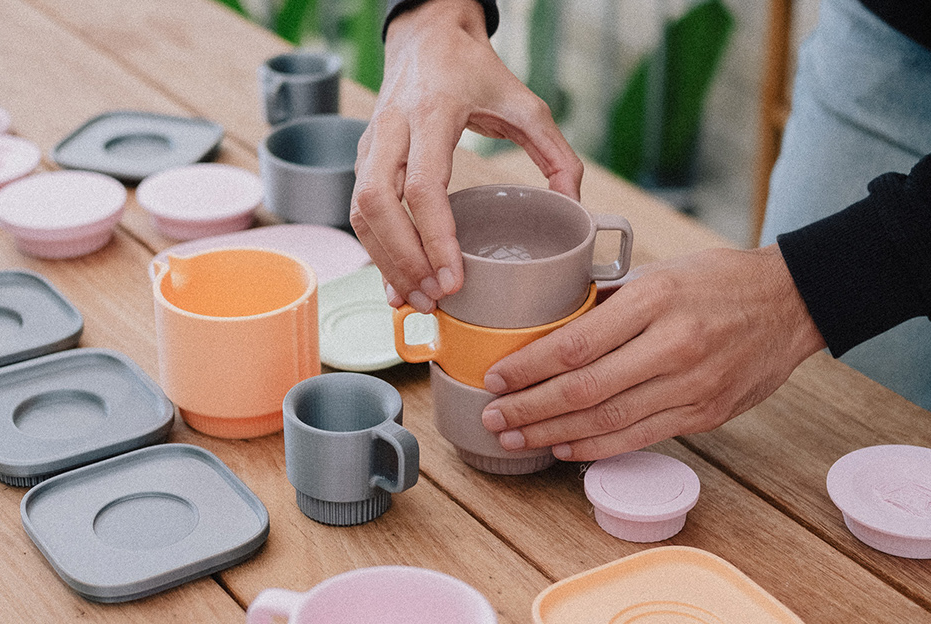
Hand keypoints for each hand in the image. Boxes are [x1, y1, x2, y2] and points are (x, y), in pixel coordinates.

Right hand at [351, 0, 583, 312]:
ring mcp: (371, 144)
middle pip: (378, 205)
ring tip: (417, 300)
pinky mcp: (363, 158)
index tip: (454, 277)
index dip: (435, 237)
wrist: (427, 35)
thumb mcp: (525, 102)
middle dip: (404, 260)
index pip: (423, 185)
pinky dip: (375, 251)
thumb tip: (572, 208)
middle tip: (435, 298)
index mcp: (432, 113)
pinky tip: (395, 282)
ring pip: (360, 212)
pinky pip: (359, 212)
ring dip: (386, 261)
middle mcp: (393, 128)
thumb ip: (556, 153)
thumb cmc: (472, 70)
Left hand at [479, 245, 826, 460]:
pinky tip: (563, 448)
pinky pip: (639, 438)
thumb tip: (548, 330)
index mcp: (656, 299)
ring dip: (552, 435)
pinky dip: (595, 448)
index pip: (576, 344)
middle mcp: (673, 345)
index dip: (528, 368)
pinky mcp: (705, 414)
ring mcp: (692, 385)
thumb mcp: (660, 273)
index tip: (495, 377)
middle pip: (584, 389)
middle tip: (493, 417)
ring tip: (516, 438)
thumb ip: (609, 303)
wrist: (790, 303)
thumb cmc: (717, 281)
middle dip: (529, 408)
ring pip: (607, 421)